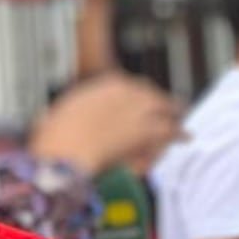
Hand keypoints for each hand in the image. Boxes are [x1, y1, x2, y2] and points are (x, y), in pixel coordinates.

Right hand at [32, 71, 181, 174]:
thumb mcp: (54, 116)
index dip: (133, 95)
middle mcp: (124, 91)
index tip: (134, 102)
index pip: (126, 84)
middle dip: (156, 101)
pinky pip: (171, 129)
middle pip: (149, 92)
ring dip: (172, 114)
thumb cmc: (54, 139)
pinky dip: (179, 134)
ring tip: (178, 121)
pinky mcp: (149, 130)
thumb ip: (65, 114)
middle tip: (162, 108)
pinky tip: (184, 137)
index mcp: (100, 84)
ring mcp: (139, 108)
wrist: (65, 153)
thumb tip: (53, 118)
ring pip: (166, 107)